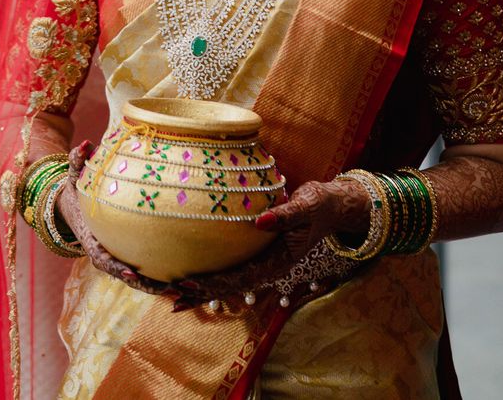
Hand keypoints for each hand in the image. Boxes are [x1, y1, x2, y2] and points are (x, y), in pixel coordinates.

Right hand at [57, 142, 177, 298]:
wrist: (73, 209)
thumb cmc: (76, 191)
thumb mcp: (72, 177)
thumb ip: (76, 162)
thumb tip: (84, 143)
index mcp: (92, 240)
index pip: (103, 258)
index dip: (116, 267)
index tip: (130, 272)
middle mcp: (104, 254)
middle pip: (124, 276)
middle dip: (143, 285)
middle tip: (165, 290)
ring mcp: (116, 258)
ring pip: (136, 279)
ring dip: (155, 288)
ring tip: (180, 293)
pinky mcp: (127, 256)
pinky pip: (143, 270)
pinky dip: (157, 279)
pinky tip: (179, 283)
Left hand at [171, 176, 370, 310]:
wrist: (332, 208)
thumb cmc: (320, 204)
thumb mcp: (307, 206)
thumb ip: (285, 215)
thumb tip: (259, 222)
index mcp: (277, 261)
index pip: (239, 276)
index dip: (213, 282)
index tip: (188, 283)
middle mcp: (267, 266)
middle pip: (229, 286)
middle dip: (200, 292)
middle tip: (170, 297)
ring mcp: (262, 261)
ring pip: (228, 280)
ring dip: (202, 288)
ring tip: (172, 295)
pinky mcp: (258, 252)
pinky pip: (232, 265)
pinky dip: (212, 272)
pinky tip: (193, 273)